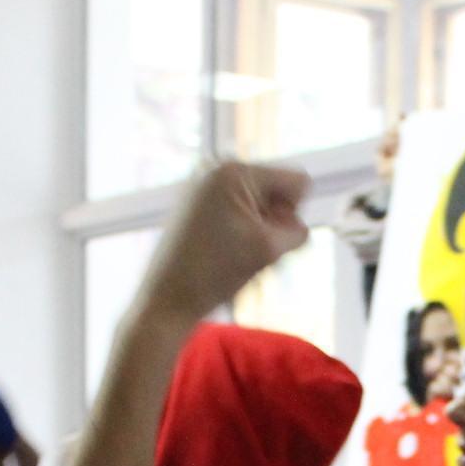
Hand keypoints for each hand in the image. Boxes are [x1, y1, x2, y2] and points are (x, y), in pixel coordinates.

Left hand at [137, 161, 313, 324]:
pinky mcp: (195, 201)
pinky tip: (222, 250)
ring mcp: (202, 182)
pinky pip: (238, 209)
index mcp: (234, 170)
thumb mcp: (270, 249)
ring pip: (258, 203)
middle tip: (247, 248)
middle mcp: (216, 167)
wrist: (167, 298)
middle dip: (274, 221)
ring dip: (259, 230)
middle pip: (276, 191)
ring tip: (233, 252)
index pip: (297, 183)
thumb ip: (298, 231)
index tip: (266, 236)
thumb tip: (297, 223)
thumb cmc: (215, 274)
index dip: (293, 215)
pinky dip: (241, 230)